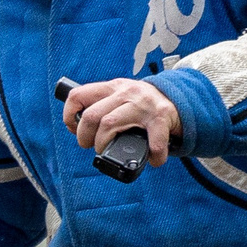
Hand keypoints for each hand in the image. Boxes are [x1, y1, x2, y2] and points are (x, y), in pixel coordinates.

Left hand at [62, 78, 181, 167]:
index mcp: (111, 87)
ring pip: (109, 124)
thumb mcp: (120, 96)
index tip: (72, 127)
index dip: (69, 114)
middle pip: (90, 115)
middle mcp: (125, 92)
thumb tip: (77, 128)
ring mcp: (142, 104)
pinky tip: (154, 159)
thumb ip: (102, 106)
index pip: (78, 95)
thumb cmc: (142, 105)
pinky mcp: (160, 117)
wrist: (177, 99)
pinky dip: (153, 153)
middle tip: (91, 146)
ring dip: (104, 144)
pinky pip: (152, 139)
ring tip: (110, 152)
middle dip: (84, 137)